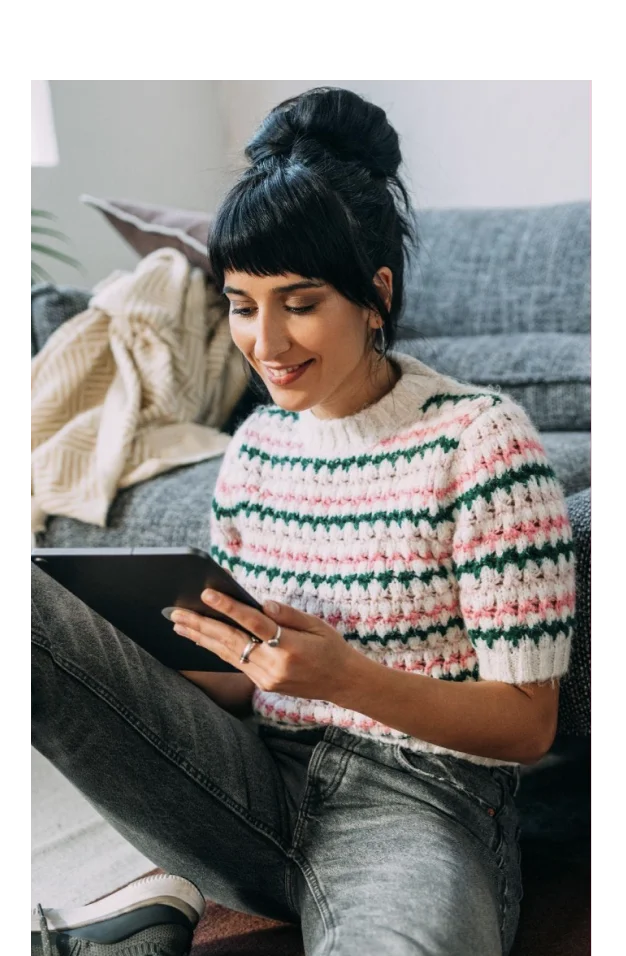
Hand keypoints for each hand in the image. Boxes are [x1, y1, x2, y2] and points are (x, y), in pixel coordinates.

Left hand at [170, 589, 359, 702]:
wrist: (343, 683)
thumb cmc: (331, 648)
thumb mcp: (317, 625)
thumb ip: (288, 614)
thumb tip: (261, 604)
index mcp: (290, 647)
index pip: (253, 623)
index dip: (229, 608)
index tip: (207, 594)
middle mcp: (274, 665)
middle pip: (232, 641)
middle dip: (202, 625)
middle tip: (176, 612)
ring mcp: (266, 678)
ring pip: (227, 654)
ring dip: (201, 638)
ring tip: (179, 624)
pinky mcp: (262, 684)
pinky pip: (235, 663)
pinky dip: (215, 649)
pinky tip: (200, 639)